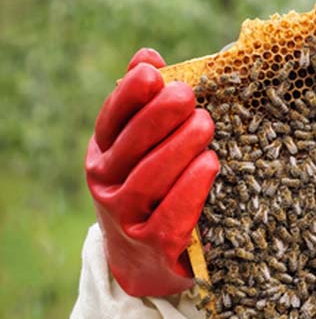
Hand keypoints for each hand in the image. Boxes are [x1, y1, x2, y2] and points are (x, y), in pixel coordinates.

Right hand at [85, 49, 218, 297]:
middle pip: (131, 147)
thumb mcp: (142, 150)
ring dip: (178, 149)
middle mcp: (107, 185)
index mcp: (104, 155)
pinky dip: (191, 189)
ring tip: (205, 125)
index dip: (130, 95)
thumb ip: (145, 105)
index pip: (112, 120)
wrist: (147, 263)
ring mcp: (127, 218)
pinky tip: (210, 165)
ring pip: (149, 179)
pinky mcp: (154, 246)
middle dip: (159, 118)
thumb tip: (149, 55)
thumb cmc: (153, 191)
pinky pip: (172, 215)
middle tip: (188, 97)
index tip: (153, 74)